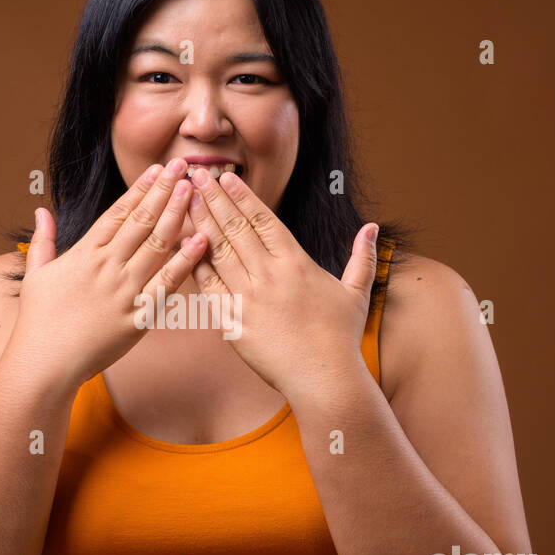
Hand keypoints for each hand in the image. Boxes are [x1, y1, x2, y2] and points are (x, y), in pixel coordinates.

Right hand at [8, 158, 208, 391]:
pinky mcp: (137, 318)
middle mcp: (106, 267)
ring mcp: (123, 292)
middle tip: (183, 167)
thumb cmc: (38, 321)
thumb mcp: (35, 274)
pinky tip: (200, 241)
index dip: (139, 189)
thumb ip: (43, 240)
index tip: (157, 169)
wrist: (43, 363)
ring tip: (193, 191)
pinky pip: (166, 286)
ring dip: (176, 215)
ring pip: (156, 246)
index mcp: (84, 254)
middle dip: (163, 191)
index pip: (117, 213)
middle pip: (140, 221)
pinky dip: (185, 262)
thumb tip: (41, 210)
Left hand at [186, 166, 379, 400]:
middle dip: (213, 199)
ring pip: (218, 253)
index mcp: (296, 263)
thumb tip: (373, 227)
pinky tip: (180, 247)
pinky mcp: (233, 323)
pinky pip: (208, 289)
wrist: (323, 380)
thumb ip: (362, 257)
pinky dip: (194, 266)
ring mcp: (249, 298)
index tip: (225, 177)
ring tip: (184, 201)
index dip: (243, 196)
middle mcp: (270, 276)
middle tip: (195, 174)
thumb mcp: (357, 293)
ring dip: (199, 224)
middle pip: (236, 229)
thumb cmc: (341, 339)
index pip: (264, 220)